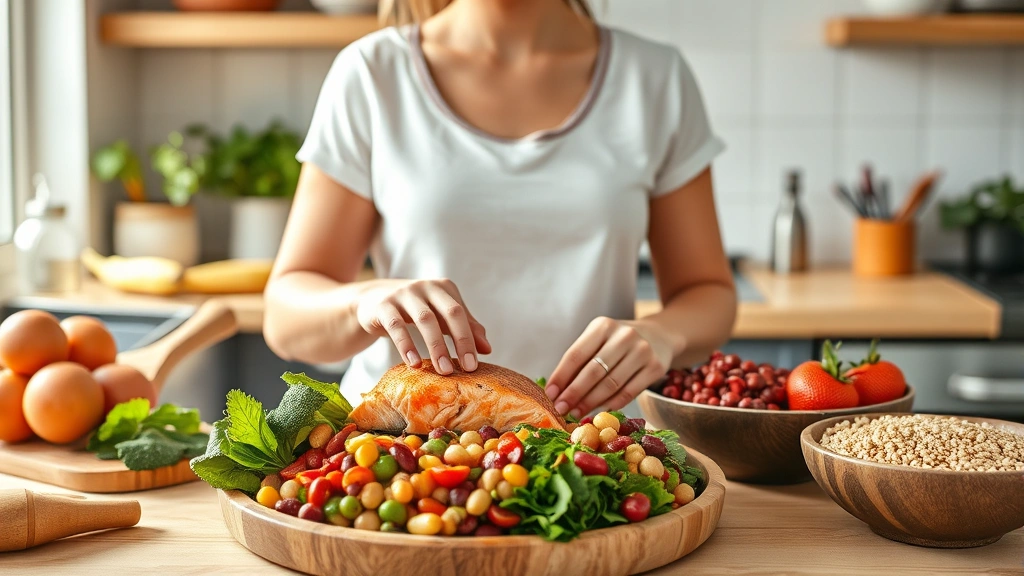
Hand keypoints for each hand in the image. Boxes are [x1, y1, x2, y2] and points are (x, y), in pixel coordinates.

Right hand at [354, 279, 490, 374]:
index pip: (462, 314)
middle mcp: (426, 287)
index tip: (475, 365)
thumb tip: (487, 350)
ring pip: (425, 319)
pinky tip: (414, 363)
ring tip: (444, 370)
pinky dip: (407, 345)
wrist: (371, 300)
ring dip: (436, 346)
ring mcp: (404, 294)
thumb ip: (464, 328)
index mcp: (444, 288)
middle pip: (449, 312)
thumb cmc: (414, 311)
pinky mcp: (384, 305)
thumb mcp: (439, 317)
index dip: (470, 339)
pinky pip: (397, 326)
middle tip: (466, 369)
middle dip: (460, 341)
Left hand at [546, 317, 673, 417]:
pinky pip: (629, 392)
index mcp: (603, 326)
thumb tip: (557, 392)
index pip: (576, 354)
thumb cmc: (618, 342)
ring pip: (611, 384)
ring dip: (590, 403)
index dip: (561, 377)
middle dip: (574, 393)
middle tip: (561, 409)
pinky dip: (611, 404)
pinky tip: (598, 412)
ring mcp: (642, 351)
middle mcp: (624, 335)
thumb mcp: (599, 340)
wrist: (659, 336)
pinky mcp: (655, 367)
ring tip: (576, 414)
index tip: (550, 395)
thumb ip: (580, 362)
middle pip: (593, 371)